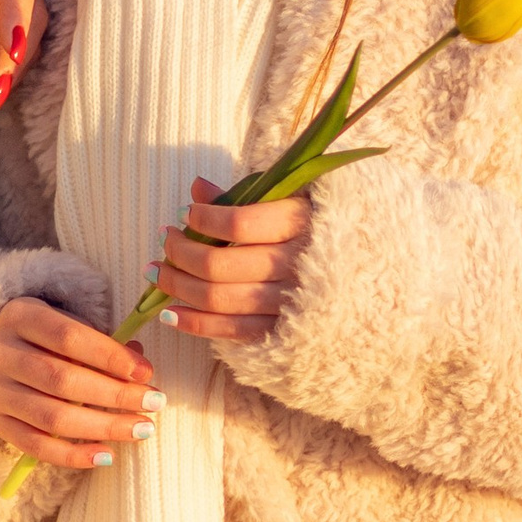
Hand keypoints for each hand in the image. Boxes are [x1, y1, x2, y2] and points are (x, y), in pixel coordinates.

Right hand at [0, 296, 160, 472]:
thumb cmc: (40, 338)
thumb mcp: (64, 324)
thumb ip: (100, 342)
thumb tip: (140, 367)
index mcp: (20, 317)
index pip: (68, 337)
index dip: (110, 357)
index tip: (146, 373)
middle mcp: (1, 353)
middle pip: (61, 379)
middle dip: (114, 395)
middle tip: (154, 403)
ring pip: (51, 417)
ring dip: (103, 427)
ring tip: (140, 430)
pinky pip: (36, 446)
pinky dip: (73, 456)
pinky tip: (107, 456)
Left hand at [155, 182, 313, 338]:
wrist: (366, 278)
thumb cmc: (320, 230)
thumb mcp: (291, 201)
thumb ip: (244, 196)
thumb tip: (197, 188)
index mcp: (300, 224)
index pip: (239, 222)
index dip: (204, 218)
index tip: (183, 213)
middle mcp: (295, 266)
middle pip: (219, 264)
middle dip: (180, 252)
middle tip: (163, 240)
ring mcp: (289, 304)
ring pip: (218, 298)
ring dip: (177, 286)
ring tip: (155, 272)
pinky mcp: (282, 333)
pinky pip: (230, 331)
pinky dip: (194, 324)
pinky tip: (168, 313)